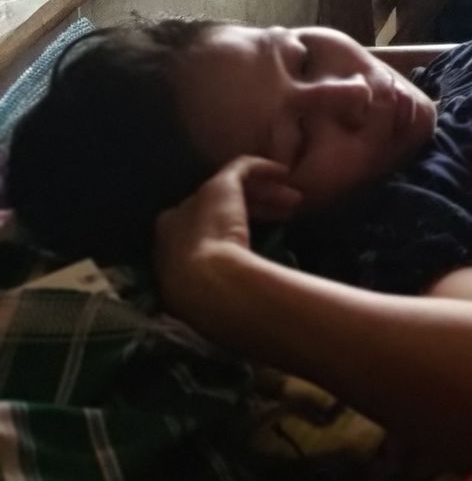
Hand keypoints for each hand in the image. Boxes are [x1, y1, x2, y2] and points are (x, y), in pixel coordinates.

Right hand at [155, 157, 299, 328]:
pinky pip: (240, 167)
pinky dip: (261, 167)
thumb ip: (216, 293)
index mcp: (168, 252)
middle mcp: (176, 222)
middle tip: (283, 216)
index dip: (230, 231)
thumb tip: (245, 313)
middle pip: (216, 209)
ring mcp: (194, 202)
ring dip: (264, 195)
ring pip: (232, 190)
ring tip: (295, 202)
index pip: (200, 232)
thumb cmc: (206, 301)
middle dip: (252, 209)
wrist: (203, 283)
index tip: (257, 236)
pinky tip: (284, 171)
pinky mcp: (217, 186)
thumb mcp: (208, 299)